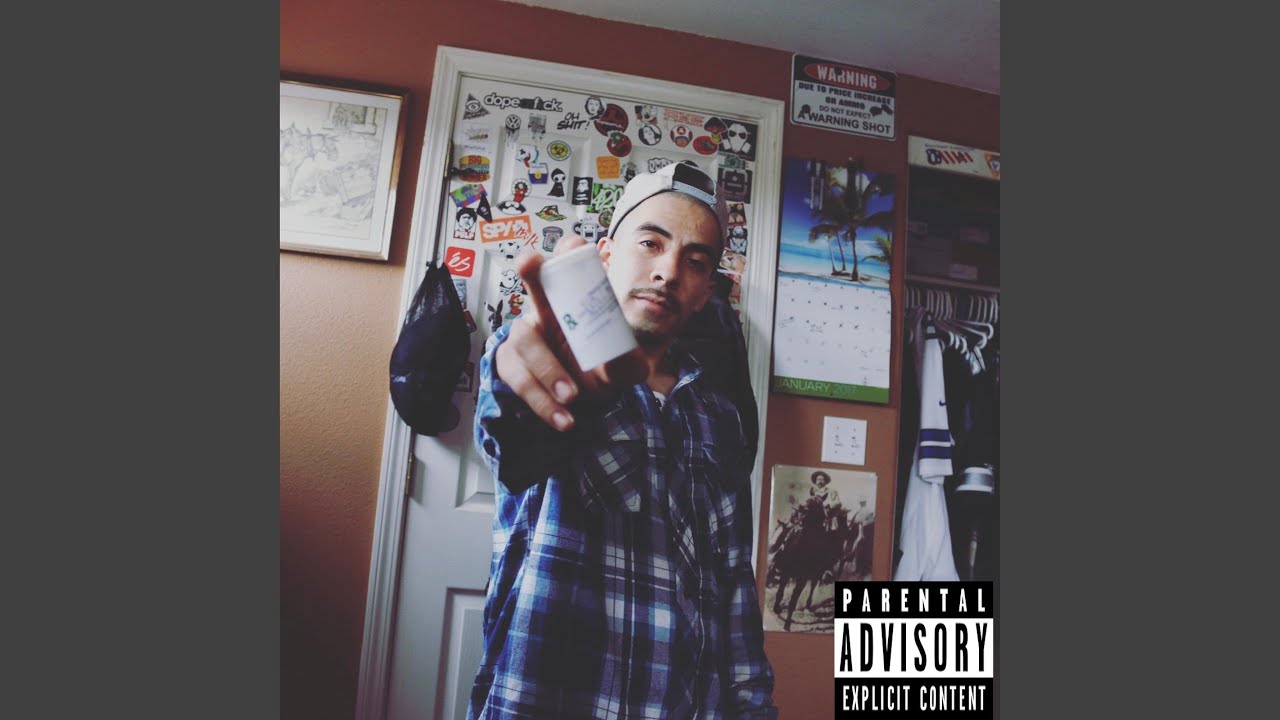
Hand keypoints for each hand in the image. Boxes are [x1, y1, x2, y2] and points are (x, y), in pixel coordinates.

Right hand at [494, 235, 646, 431]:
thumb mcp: (623, 368)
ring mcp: (525, 334)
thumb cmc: (600, 368)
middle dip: (531, 269)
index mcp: (575, 300)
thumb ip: (626, 361)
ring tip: (572, 396)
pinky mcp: (511, 363)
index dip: (569, 252)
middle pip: (533, 281)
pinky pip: (519, 378)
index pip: (569, 265)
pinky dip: (541, 401)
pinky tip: (562, 418)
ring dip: (548, 370)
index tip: (575, 245)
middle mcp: (545, 308)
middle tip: (530, 264)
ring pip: (526, 341)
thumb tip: (621, 357)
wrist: (582, 401)